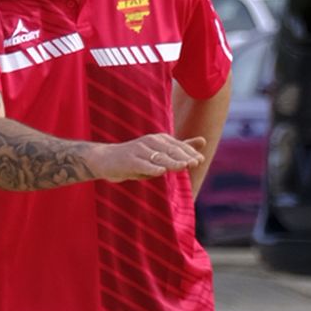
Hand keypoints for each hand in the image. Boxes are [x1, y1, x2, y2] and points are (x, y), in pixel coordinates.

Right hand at [86, 132, 205, 183]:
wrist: (106, 160)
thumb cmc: (137, 158)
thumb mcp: (159, 153)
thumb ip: (180, 148)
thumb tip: (203, 141)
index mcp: (159, 139)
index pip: (178, 146)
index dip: (189, 153)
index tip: (200, 160)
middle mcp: (150, 142)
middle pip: (170, 150)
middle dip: (183, 156)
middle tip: (195, 163)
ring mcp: (139, 150)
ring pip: (158, 157)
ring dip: (171, 162)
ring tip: (183, 166)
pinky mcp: (129, 160)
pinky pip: (142, 165)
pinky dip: (151, 168)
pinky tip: (160, 171)